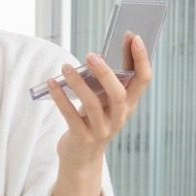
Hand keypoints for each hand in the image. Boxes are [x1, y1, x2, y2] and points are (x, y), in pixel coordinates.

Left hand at [47, 33, 151, 168]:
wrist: (82, 158)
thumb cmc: (92, 121)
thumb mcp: (103, 102)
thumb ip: (104, 83)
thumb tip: (97, 56)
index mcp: (128, 105)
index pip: (143, 80)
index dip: (142, 59)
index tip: (134, 37)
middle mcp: (119, 118)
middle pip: (118, 94)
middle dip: (105, 73)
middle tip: (90, 55)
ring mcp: (101, 130)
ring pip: (93, 105)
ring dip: (78, 83)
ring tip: (65, 67)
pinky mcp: (82, 138)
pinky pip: (71, 116)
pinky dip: (60, 97)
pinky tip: (52, 82)